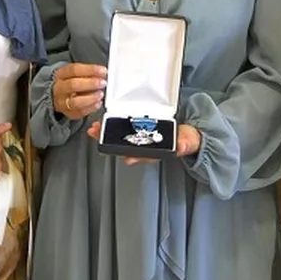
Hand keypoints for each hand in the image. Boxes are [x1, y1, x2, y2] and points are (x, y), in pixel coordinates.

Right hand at [53, 63, 106, 119]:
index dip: (90, 70)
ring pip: (75, 102)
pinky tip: (98, 103)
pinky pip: (80, 112)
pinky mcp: (69, 113)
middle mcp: (60, 88)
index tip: (103, 71)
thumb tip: (103, 73)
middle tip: (103, 83)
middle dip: (90, 84)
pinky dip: (91, 108)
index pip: (74, 70)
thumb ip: (90, 72)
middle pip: (73, 85)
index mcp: (61, 74)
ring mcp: (63, 102)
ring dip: (91, 98)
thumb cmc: (73, 82)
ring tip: (101, 94)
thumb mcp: (78, 73)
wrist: (62, 96)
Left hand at [86, 122, 201, 164]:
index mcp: (155, 152)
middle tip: (97, 134)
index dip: (134, 155)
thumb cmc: (184, 139)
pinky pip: (120, 130)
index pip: (143, 155)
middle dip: (110, 143)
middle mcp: (144, 147)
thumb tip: (181, 145)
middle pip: (125, 148)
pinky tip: (101, 123)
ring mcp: (138, 140)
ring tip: (94, 128)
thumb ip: (185, 143)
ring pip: (119, 140)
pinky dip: (110, 127)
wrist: (184, 135)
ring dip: (106, 135)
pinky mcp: (135, 131)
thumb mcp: (187, 141)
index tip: (128, 156)